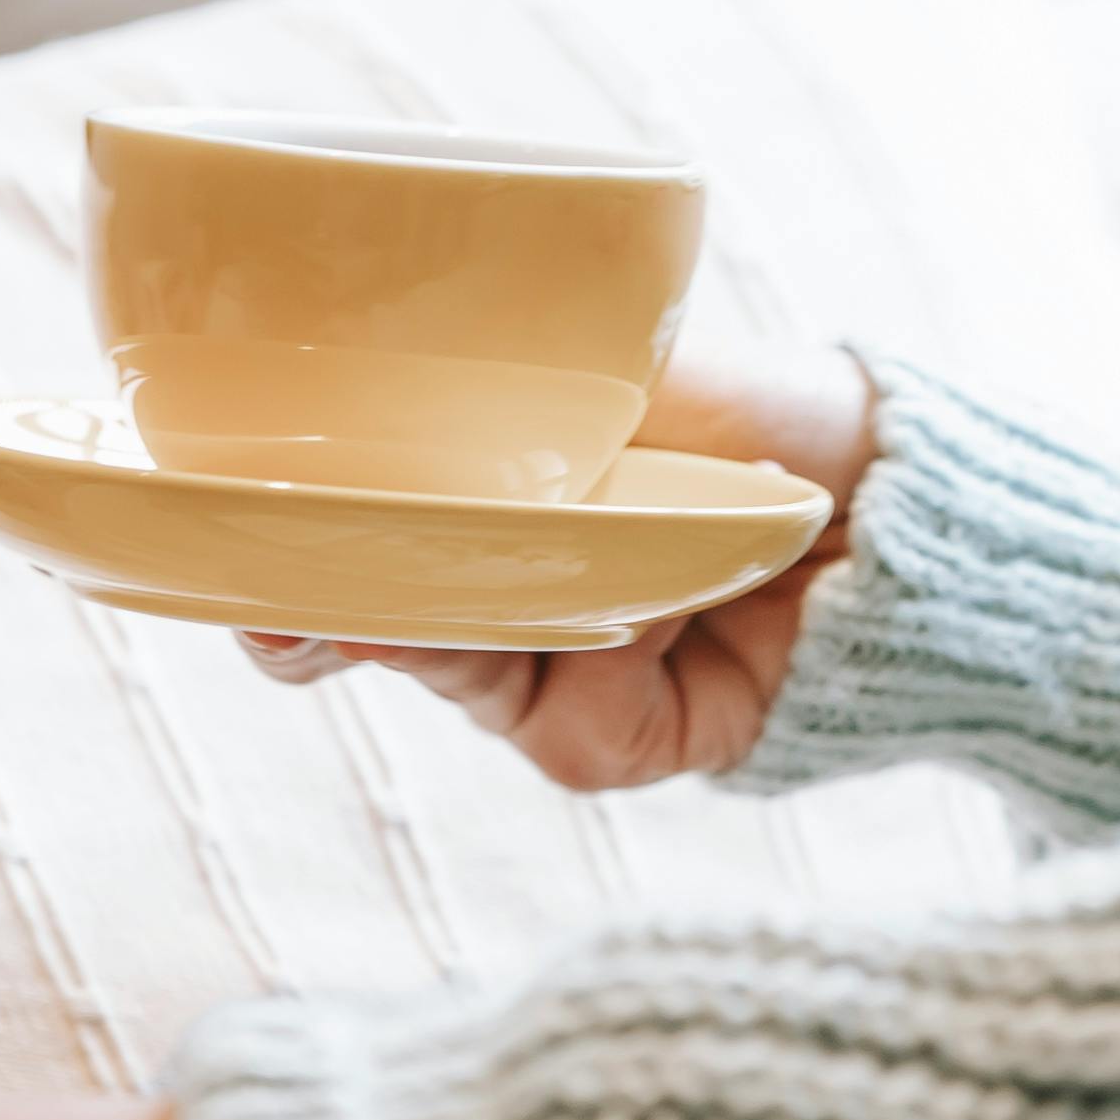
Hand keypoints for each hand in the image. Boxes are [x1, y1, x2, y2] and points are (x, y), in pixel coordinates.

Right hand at [242, 348, 877, 794]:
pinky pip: (562, 722)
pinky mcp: (619, 743)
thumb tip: (349, 410)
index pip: (355, 530)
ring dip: (437, 633)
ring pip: (457, 671)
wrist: (907, 494)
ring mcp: (562, 672)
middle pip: (377, 617)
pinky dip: (592, 657)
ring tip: (415, 594)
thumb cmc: (761, 407)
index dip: (279, 546)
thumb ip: (495, 401)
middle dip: (314, 612)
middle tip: (269, 606)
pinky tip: (641, 603)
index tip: (211, 537)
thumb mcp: (619, 376)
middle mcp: (513, 589)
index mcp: (491, 498)